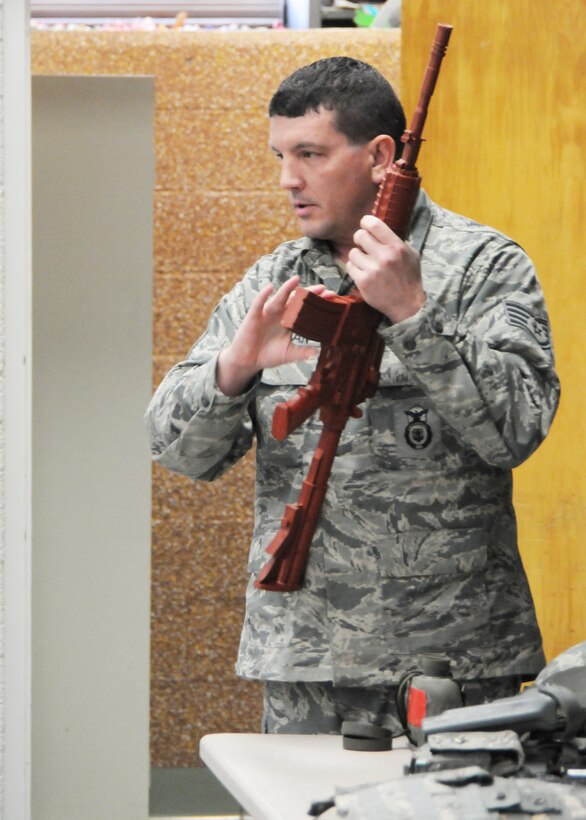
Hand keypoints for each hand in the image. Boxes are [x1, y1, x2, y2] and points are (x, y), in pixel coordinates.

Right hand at [217, 275, 333, 395]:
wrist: (248, 361)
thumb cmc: (268, 355)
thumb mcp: (288, 354)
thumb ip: (302, 352)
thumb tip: (318, 353)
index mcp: (289, 322)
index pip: (305, 309)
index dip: (317, 303)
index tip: (332, 298)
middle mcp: (279, 314)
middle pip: (296, 301)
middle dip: (309, 294)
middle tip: (323, 288)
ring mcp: (267, 314)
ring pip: (278, 298)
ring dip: (287, 288)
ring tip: (297, 279)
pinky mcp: (254, 317)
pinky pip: (258, 304)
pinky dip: (263, 296)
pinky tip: (270, 288)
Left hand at [347, 214, 424, 322]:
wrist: (407, 304)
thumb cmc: (409, 278)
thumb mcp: (411, 255)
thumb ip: (397, 241)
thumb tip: (380, 229)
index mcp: (397, 247)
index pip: (374, 224)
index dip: (366, 222)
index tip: (365, 225)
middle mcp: (384, 257)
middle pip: (359, 235)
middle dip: (360, 239)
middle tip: (364, 245)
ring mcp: (372, 270)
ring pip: (353, 252)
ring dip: (358, 256)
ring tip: (366, 262)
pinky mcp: (363, 282)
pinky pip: (350, 267)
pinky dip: (355, 269)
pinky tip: (363, 272)